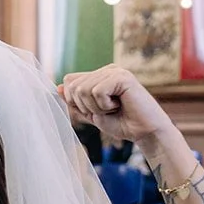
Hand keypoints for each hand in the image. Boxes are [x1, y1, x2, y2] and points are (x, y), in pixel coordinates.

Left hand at [59, 66, 176, 145]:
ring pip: (83, 90)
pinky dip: (105, 105)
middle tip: (107, 111)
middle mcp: (107, 70)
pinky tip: (120, 105)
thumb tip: (57, 87)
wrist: (145, 133)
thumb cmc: (122, 124)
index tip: (93, 110)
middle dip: (85, 106)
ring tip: (114, 108)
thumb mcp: (92, 113)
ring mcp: (115, 72)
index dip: (73, 100)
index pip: (70, 80)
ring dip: (96, 107)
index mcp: (99, 76)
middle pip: (73, 86)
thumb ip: (76, 101)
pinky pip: (97, 92)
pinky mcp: (122, 77)